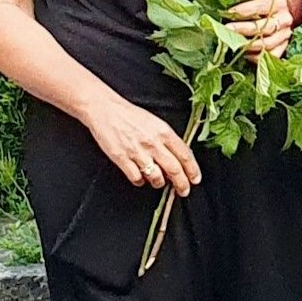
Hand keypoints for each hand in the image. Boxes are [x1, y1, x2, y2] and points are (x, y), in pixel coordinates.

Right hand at [81, 95, 198, 195]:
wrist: (106, 109)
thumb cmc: (130, 115)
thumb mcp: (156, 122)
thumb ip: (168, 139)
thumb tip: (179, 157)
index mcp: (164, 132)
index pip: (185, 155)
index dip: (193, 170)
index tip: (195, 179)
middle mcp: (153, 143)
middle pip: (174, 169)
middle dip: (182, 184)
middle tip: (184, 191)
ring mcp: (137, 152)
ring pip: (156, 177)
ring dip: (159, 183)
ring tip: (158, 181)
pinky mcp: (122, 159)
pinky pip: (136, 178)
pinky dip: (140, 182)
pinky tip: (140, 178)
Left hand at [226, 0, 297, 59]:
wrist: (295, 3)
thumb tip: (228, 5)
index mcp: (280, 2)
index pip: (260, 7)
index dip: (244, 10)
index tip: (229, 12)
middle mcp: (284, 20)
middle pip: (264, 28)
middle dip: (243, 29)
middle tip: (227, 28)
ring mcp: (285, 34)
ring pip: (267, 44)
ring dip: (248, 45)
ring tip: (233, 42)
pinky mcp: (284, 45)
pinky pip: (271, 55)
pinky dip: (257, 57)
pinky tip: (245, 53)